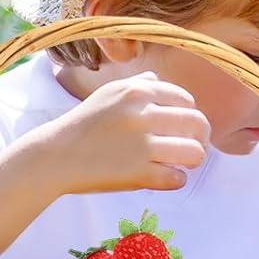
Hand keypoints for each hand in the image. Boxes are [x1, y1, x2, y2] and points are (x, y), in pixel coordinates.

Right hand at [33, 72, 209, 194]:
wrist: (56, 156)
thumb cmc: (83, 125)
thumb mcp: (107, 94)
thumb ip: (136, 84)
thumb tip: (157, 79)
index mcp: (138, 92)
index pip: (186, 100)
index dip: (190, 115)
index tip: (185, 128)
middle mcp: (143, 114)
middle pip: (198, 124)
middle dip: (202, 138)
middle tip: (194, 147)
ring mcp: (143, 145)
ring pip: (194, 153)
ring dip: (193, 160)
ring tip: (182, 163)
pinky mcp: (139, 174)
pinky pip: (177, 178)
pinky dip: (176, 180)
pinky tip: (165, 178)